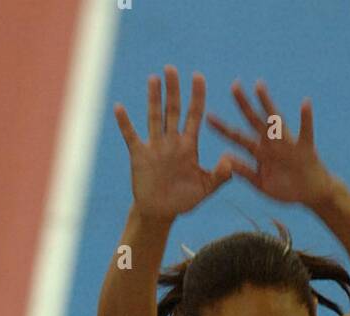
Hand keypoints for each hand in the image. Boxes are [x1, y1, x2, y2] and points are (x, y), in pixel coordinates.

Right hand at [113, 66, 233, 220]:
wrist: (161, 212)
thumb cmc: (184, 200)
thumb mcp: (205, 188)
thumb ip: (220, 176)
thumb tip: (230, 161)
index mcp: (189, 146)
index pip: (194, 116)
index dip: (197, 97)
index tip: (198, 76)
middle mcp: (172, 142)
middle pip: (173, 110)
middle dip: (173, 90)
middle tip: (172, 68)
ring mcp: (155, 147)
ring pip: (154, 117)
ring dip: (153, 99)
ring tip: (153, 79)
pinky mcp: (139, 156)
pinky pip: (131, 136)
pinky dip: (125, 123)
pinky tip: (119, 108)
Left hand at [206, 80, 335, 206]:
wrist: (309, 194)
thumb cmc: (284, 188)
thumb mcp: (260, 183)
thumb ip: (244, 171)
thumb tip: (224, 158)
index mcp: (259, 151)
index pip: (238, 137)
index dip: (223, 128)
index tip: (207, 116)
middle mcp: (271, 142)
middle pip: (254, 120)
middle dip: (243, 104)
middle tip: (233, 85)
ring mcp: (287, 143)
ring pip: (275, 120)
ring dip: (267, 103)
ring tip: (259, 86)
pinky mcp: (305, 148)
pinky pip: (306, 131)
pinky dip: (306, 118)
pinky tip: (305, 103)